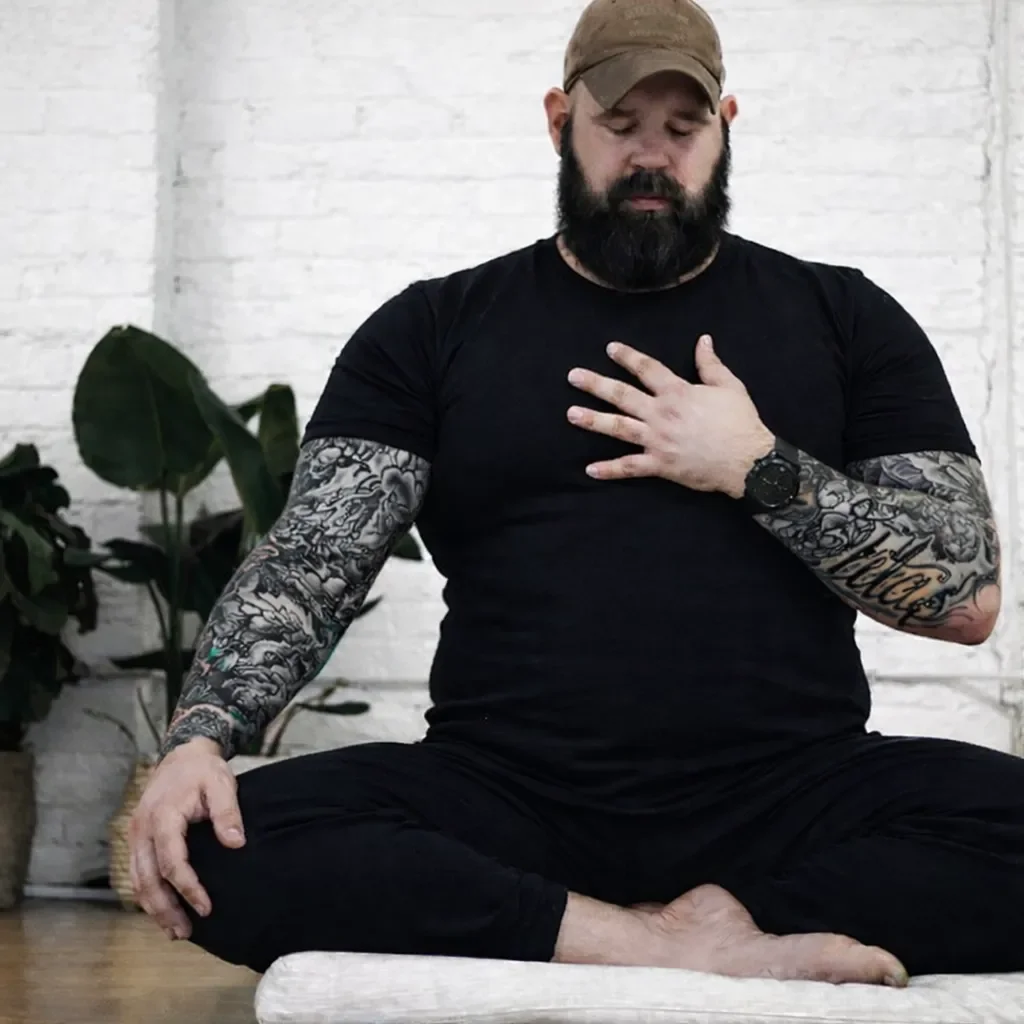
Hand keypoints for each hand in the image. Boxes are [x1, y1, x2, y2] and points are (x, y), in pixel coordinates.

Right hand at [128, 737, 244, 940]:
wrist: (182, 755)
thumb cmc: (203, 771)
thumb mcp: (222, 784)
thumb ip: (227, 813)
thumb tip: (236, 843)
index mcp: (163, 816)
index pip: (171, 861)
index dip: (187, 887)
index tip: (206, 906)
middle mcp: (142, 829)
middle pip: (147, 878)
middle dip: (165, 909)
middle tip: (185, 932)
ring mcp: (135, 835)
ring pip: (138, 880)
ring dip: (154, 907)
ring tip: (174, 930)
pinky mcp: (137, 839)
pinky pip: (137, 873)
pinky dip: (147, 894)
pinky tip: (162, 909)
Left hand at [567, 334, 774, 498]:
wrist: (748, 461)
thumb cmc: (740, 422)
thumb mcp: (729, 386)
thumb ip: (711, 364)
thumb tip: (703, 340)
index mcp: (678, 392)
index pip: (647, 369)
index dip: (628, 357)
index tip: (609, 349)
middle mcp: (662, 414)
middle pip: (622, 395)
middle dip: (596, 384)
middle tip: (573, 376)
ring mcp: (658, 440)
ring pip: (619, 428)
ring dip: (593, 421)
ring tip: (571, 415)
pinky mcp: (660, 464)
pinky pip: (630, 467)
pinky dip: (610, 470)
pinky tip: (590, 469)